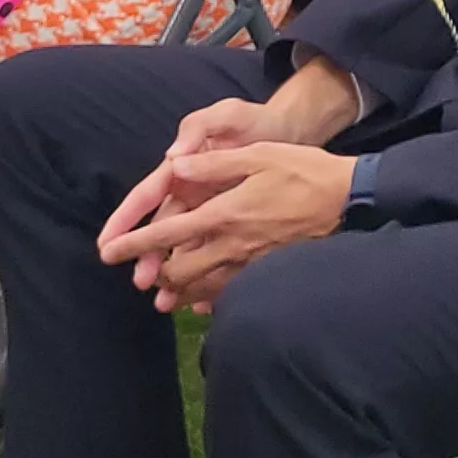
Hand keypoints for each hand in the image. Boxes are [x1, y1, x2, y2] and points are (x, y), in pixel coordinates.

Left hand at [95, 142, 358, 311]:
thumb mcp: (258, 155)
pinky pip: (231, 294)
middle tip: (141, 279)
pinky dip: (211, 299)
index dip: (134, 244)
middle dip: (156, 275)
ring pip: (203, 288)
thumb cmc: (302, 170)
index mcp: (223, 213)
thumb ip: (214, 164)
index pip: (167, 233)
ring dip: (179, 292)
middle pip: (180, 270)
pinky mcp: (267, 272)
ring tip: (164, 297)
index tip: (109, 254)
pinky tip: (205, 302)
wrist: (348, 200)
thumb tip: (176, 166)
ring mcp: (250, 263)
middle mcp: (231, 244)